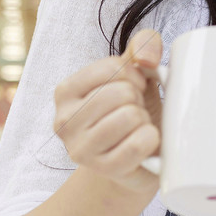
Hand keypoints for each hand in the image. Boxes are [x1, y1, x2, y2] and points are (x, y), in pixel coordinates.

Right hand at [52, 27, 162, 193]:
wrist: (134, 160)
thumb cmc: (131, 109)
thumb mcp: (135, 72)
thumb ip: (142, 46)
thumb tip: (147, 57)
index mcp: (65, 91)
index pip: (112, 68)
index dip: (135, 75)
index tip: (134, 87)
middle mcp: (64, 121)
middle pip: (122, 93)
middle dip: (138, 99)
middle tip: (134, 110)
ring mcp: (81, 149)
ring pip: (130, 117)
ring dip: (144, 119)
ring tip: (136, 126)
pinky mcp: (103, 169)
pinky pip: (139, 144)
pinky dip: (151, 139)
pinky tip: (144, 143)